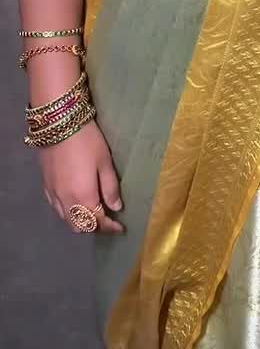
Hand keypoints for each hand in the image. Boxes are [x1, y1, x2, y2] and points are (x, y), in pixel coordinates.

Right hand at [40, 119, 123, 234]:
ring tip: (93, 213)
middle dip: (95, 227)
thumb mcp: (105, 162)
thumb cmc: (87, 141)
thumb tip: (116, 208)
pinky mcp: (45, 187)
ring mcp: (53, 195)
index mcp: (83, 197)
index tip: (120, 228)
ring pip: (67, 220)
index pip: (98, 221)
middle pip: (80, 226)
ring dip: (81, 222)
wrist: (58, 124)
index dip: (110, 227)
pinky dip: (68, 213)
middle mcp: (66, 202)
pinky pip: (57, 209)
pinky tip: (76, 203)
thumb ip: (110, 187)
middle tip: (108, 220)